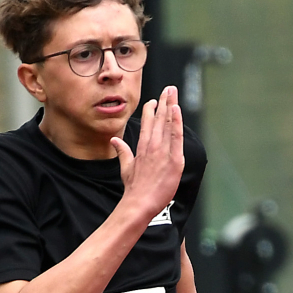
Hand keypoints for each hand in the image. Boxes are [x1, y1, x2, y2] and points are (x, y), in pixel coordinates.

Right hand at [111, 86, 184, 224]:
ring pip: (168, 124)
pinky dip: (177, 122)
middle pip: (159, 119)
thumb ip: (123, 152)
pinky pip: (176, 137)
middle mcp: (152, 146)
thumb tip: (115, 140)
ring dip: (171, 106)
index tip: (154, 101)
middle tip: (168, 88)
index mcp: (141, 148)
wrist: (139, 203)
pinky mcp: (174, 160)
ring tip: (173, 92)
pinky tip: (177, 109)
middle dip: (164, 102)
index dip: (151, 110)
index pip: (147, 124)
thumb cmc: (133, 189)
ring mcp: (163, 152)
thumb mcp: (126, 168)